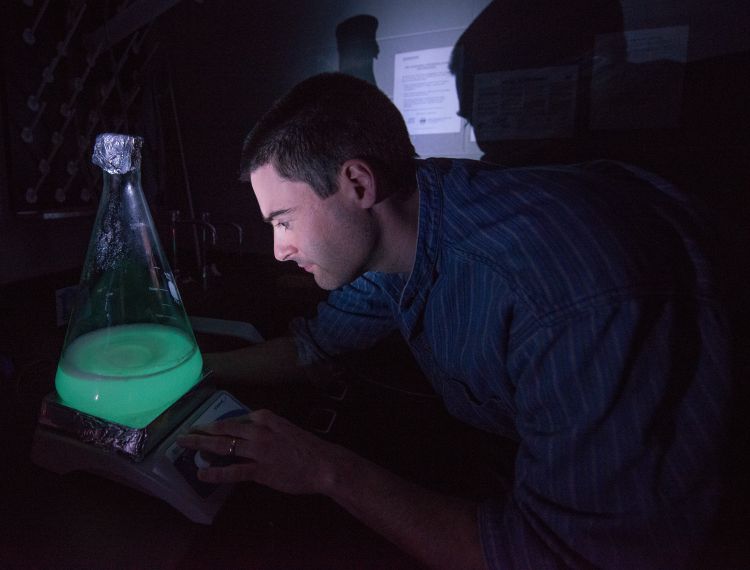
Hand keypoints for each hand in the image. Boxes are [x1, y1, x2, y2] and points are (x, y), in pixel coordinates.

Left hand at [176, 409, 340, 494]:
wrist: (324, 464)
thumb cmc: (307, 447)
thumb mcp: (285, 429)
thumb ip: (265, 429)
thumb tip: (246, 434)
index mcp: (265, 417)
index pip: (235, 419)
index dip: (217, 424)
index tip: (204, 427)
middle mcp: (258, 431)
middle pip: (223, 429)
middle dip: (201, 431)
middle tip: (184, 432)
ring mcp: (257, 451)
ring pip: (223, 446)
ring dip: (200, 445)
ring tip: (184, 446)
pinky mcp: (259, 470)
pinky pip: (232, 471)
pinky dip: (215, 473)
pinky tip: (201, 474)